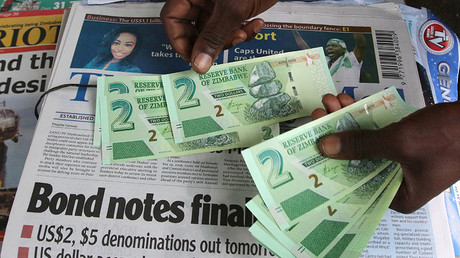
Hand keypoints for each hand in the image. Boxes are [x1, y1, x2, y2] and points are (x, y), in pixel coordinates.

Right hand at [160, 0, 277, 73]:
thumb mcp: (231, 11)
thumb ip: (213, 38)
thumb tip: (198, 65)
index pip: (171, 18)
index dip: (179, 40)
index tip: (194, 58)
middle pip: (193, 28)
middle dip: (210, 43)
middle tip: (222, 49)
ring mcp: (218, 4)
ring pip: (215, 32)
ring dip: (231, 38)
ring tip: (245, 32)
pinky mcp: (235, 8)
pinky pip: (231, 27)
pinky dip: (244, 31)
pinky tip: (256, 24)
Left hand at [314, 94, 459, 213]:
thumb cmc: (447, 137)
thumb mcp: (399, 142)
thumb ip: (361, 145)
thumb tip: (324, 147)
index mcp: (396, 195)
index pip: (353, 186)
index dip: (329, 166)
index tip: (309, 147)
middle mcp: (395, 181)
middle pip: (354, 160)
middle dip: (336, 135)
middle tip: (318, 116)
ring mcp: (400, 161)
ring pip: (363, 143)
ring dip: (346, 121)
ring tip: (330, 103)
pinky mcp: (404, 143)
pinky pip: (376, 132)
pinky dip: (362, 117)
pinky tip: (346, 101)